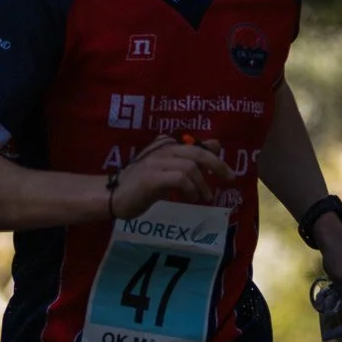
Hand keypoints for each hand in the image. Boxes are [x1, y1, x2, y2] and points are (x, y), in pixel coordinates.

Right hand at [110, 140, 233, 217]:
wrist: (112, 196)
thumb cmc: (139, 185)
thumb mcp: (165, 170)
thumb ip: (185, 161)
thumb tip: (215, 147)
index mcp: (165, 145)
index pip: (197, 143)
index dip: (214, 154)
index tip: (223, 171)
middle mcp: (162, 149)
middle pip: (198, 152)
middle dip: (218, 165)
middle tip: (229, 178)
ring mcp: (155, 162)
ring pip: (190, 166)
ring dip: (202, 184)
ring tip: (205, 197)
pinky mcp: (152, 178)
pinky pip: (179, 179)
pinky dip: (190, 189)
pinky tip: (191, 198)